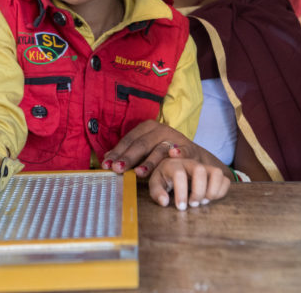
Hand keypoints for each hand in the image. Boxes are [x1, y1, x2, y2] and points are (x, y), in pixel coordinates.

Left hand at [102, 120, 222, 176]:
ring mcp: (175, 138)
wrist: (193, 158)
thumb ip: (128, 154)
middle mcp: (161, 129)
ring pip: (159, 149)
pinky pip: (183, 151)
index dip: (117, 152)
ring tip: (139, 173)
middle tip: (117, 169)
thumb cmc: (163, 155)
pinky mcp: (189, 148)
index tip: (107, 165)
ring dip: (149, 162)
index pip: (129, 140)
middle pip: (141, 144)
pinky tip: (173, 156)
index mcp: (148, 127)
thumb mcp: (145, 151)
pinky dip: (179, 153)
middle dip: (128, 158)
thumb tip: (107, 159)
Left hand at [148, 157, 229, 209]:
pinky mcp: (214, 174)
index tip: (181, 207)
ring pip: (217, 173)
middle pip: (200, 170)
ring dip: (212, 190)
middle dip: (198, 191)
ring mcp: (204, 167)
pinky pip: (225, 180)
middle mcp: (191, 163)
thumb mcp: (156, 184)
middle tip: (192, 204)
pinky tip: (209, 199)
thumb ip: (157, 192)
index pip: (179, 175)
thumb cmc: (164, 178)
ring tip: (203, 201)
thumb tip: (165, 202)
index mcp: (174, 164)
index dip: (181, 193)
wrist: (173, 170)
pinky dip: (220, 192)